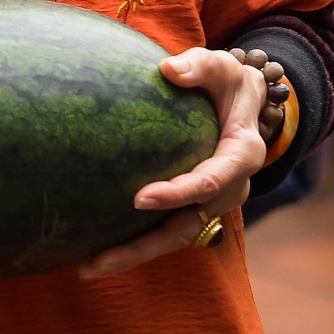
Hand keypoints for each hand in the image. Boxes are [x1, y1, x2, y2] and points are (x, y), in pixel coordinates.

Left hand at [80, 48, 266, 277]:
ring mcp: (212, 204)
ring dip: (134, 254)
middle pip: (186, 227)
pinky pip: (166, 230)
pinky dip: (136, 242)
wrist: (246, 105)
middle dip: (143, 247)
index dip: (177, 193)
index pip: (209, 180)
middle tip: (98, 259)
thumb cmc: (230, 82)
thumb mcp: (222, 66)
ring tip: (87, 267)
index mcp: (242, 155)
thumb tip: (168, 68)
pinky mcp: (196, 208)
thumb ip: (199, 65)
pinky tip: (96, 250)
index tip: (138, 199)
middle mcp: (230, 189)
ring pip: (174, 237)